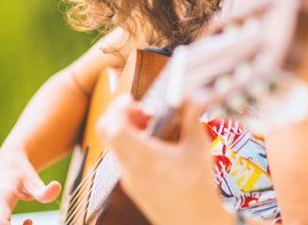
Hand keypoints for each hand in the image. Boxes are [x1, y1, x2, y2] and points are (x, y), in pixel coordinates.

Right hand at [0, 149, 61, 224]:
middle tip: (32, 222)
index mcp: (1, 197)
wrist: (7, 164)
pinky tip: (28, 221)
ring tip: (31, 221)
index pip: (2, 221)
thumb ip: (44, 190)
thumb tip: (57, 186)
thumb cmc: (21, 172)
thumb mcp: (33, 181)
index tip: (28, 223)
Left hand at [95, 96, 233, 224]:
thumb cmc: (200, 189)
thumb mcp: (199, 149)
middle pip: (107, 133)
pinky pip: (121, 156)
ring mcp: (128, 179)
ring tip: (149, 123)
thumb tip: (188, 95)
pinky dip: (129, 142)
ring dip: (124, 127)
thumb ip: (192, 118)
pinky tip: (151, 141)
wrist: (196, 224)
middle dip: (119, 114)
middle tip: (140, 109)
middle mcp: (131, 169)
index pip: (114, 128)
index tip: (133, 100)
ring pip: (113, 144)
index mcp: (145, 159)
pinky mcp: (132, 185)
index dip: (118, 108)